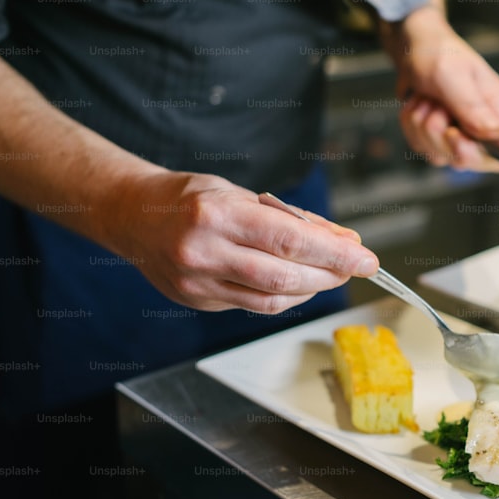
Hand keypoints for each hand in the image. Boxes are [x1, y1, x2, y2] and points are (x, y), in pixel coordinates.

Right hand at [113, 172, 378, 312]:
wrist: (131, 216)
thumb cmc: (187, 197)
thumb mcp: (238, 193)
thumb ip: (288, 218)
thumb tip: (341, 238)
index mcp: (215, 215)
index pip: (289, 240)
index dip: (335, 253)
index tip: (366, 257)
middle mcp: (204, 253)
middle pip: (284, 277)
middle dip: (330, 274)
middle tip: (358, 266)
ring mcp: (198, 283)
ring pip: (271, 300)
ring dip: (311, 290)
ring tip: (331, 273)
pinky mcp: (198, 301)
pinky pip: (253, 305)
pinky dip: (284, 297)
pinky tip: (298, 284)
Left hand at [383, 0, 498, 172]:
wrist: (413, 46)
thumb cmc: (439, 53)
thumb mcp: (453, 75)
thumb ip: (473, 107)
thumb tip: (498, 134)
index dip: (472, 151)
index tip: (452, 132)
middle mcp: (485, 128)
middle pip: (463, 160)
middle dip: (438, 133)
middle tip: (436, 104)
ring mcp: (461, 135)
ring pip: (437, 154)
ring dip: (421, 125)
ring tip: (427, 97)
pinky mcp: (438, 138)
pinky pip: (420, 146)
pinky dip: (411, 124)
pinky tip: (418, 103)